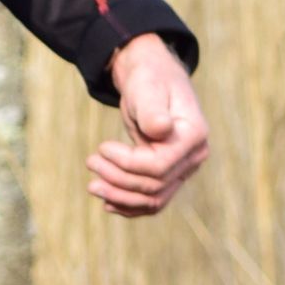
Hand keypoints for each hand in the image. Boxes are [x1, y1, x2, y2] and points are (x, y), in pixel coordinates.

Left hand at [91, 34, 209, 215]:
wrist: (151, 79)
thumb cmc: (148, 79)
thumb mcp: (147, 89)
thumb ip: (153, 110)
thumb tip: (161, 129)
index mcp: (194, 135)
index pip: (159, 165)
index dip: (127, 163)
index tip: (102, 147)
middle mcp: (194, 156)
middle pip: (155, 185)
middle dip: (118, 179)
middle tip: (90, 162)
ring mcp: (183, 168)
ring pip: (154, 198)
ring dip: (121, 196)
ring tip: (93, 186)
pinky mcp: (169, 174)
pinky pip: (153, 199)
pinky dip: (131, 205)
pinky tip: (109, 203)